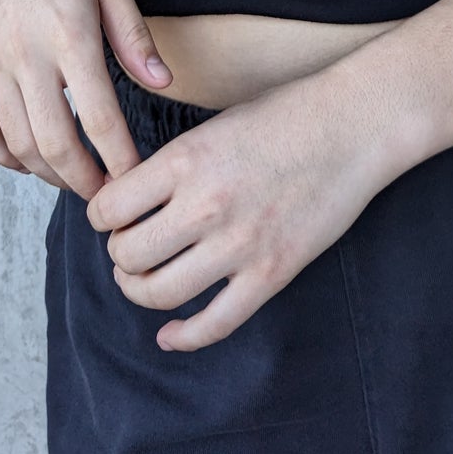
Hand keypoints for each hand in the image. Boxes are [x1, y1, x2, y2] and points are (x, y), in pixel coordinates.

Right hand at [0, 0, 171, 199]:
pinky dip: (3, 154)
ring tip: (74, 179)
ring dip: (47, 173)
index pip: (101, 119)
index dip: (122, 161)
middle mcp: (25, 52)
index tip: (138, 181)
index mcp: (69, 32)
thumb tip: (162, 84)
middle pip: (55, 145)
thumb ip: (133, 35)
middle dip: (85, 182)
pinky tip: (28, 159)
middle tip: (109, 197)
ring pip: (16, 143)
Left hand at [85, 63, 393, 352]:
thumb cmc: (283, 116)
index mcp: (184, 160)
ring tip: (144, 279)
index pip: (108, 207)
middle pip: (127, 254)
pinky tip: (170, 333)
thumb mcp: (212, 127)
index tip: (110, 217)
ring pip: (159, 292)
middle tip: (129, 247)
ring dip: (140, 291)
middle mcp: (204, 204)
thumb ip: (171, 166)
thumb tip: (127, 200)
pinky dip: (183, 336)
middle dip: (119, 255)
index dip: (101, 216)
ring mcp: (239, 244)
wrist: (351, 126)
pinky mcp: (271, 274)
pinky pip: (213, 324)